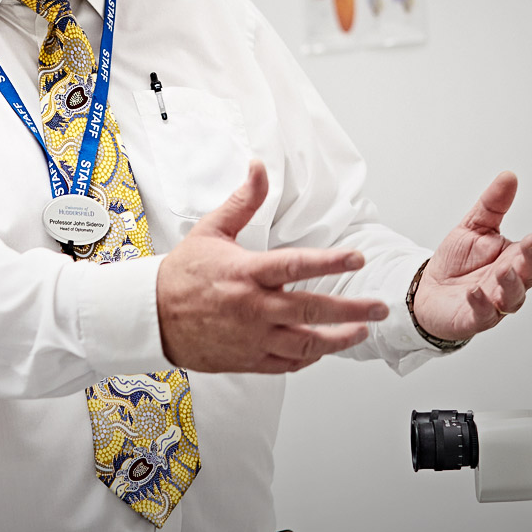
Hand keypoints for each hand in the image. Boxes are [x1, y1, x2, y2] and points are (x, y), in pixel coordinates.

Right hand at [155, 160, 388, 372]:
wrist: (152, 317)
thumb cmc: (182, 274)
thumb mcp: (211, 230)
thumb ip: (244, 201)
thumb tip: (259, 167)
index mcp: (246, 273)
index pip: (295, 266)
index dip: (330, 261)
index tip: (357, 258)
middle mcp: (253, 308)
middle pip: (311, 310)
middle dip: (351, 310)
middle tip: (379, 307)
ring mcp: (252, 338)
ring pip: (305, 343)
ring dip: (339, 339)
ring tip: (362, 332)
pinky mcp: (248, 359)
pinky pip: (287, 364)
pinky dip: (309, 358)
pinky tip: (324, 348)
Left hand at [410, 171, 531, 341]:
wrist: (429, 290)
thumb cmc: (457, 261)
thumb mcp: (474, 226)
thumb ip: (492, 204)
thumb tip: (509, 176)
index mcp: (514, 258)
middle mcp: (510, 280)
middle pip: (530, 272)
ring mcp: (495, 302)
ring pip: (512, 297)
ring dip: (511, 284)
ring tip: (504, 271)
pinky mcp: (475, 317)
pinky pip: (482, 314)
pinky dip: (481, 304)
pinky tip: (475, 293)